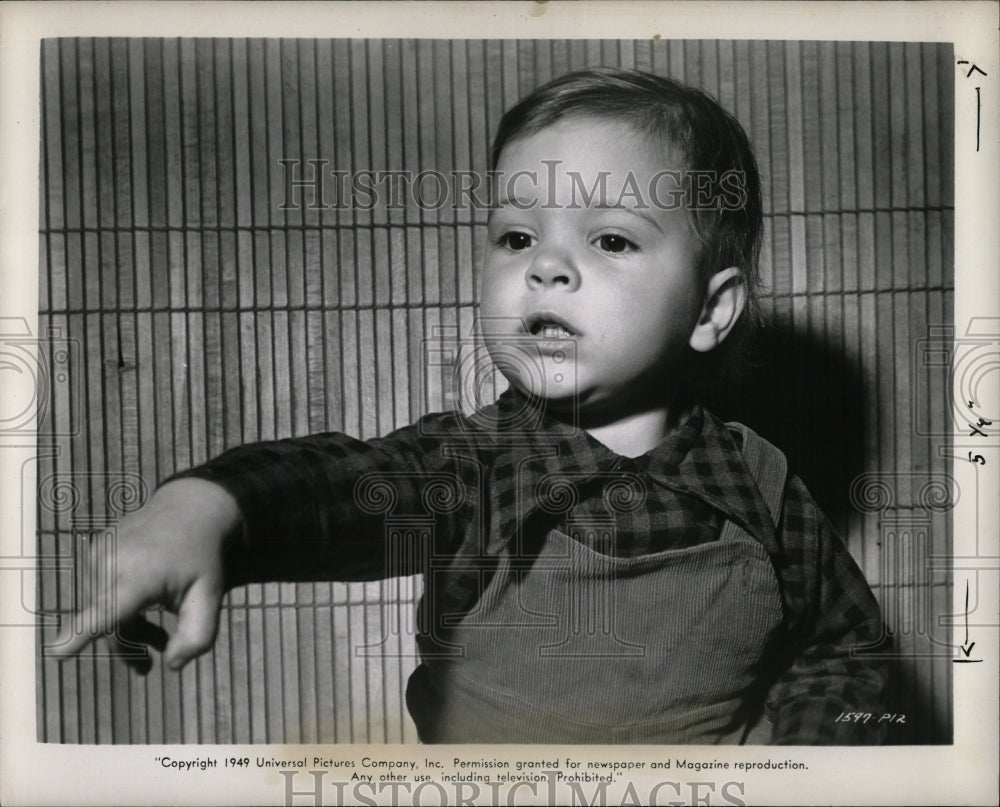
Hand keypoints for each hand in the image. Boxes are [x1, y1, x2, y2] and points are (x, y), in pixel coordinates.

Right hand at [50, 478, 241, 672]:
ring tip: (156, 636)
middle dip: (130, 648)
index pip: (109, 609)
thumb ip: (198, 635)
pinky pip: (97, 594)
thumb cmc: (202, 557)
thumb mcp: (211, 596)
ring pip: (100, 613)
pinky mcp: (92, 553)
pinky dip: (116, 608)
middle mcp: (111, 562)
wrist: (190, 510)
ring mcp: (97, 555)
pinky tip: (142, 607)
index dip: (82, 632)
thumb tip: (171, 666)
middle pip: (108, 625)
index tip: (59, 652)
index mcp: (141, 574)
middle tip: (149, 664)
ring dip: (125, 630)